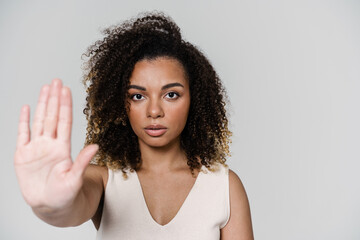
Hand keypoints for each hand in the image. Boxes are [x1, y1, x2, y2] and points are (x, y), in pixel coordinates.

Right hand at [14, 79, 97, 210]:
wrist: (50, 206)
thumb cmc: (65, 194)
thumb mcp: (75, 178)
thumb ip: (82, 162)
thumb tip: (95, 146)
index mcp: (63, 148)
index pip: (64, 121)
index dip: (65, 105)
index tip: (67, 90)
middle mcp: (50, 144)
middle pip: (52, 116)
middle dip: (54, 98)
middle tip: (56, 81)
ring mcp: (36, 148)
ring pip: (40, 121)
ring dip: (42, 105)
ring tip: (46, 88)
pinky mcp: (23, 156)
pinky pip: (23, 135)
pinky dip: (23, 122)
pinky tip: (27, 108)